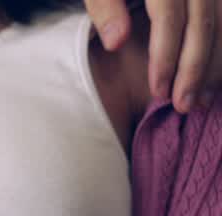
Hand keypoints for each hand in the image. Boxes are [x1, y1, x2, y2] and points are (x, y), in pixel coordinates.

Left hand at [86, 0, 220, 111]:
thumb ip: (106, 8)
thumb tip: (116, 42)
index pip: (169, 17)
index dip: (166, 56)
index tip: (158, 91)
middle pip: (202, 23)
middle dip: (194, 68)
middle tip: (184, 105)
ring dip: (215, 65)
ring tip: (201, 100)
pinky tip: (214, 80)